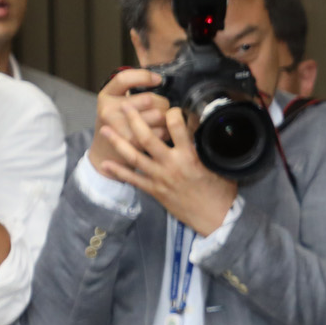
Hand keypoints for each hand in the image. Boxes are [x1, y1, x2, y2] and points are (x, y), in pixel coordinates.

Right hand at [89, 68, 169, 177]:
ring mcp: (119, 127)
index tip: (158, 80)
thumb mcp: (117, 103)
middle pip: (149, 98)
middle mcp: (108, 110)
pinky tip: (163, 132)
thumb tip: (159, 80)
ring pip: (159, 114)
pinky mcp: (132, 143)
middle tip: (162, 108)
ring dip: (167, 117)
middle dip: (162, 103)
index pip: (124, 78)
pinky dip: (167, 131)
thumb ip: (131, 90)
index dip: (144, 76)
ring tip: (163, 120)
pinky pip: (161, 131)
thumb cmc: (119, 123)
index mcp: (106, 96)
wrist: (107, 153)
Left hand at [97, 102, 238, 234]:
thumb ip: (205, 148)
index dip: (172, 113)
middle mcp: (171, 164)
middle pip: (147, 138)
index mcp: (189, 156)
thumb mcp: (218, 164)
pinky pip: (133, 179)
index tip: (170, 109)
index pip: (176, 126)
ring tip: (105, 130)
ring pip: (134, 156)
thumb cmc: (220, 192)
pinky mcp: (155, 191)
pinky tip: (106, 164)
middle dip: (134, 120)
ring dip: (118, 142)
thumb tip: (199, 132)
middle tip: (125, 106)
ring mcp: (160, 178)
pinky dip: (119, 171)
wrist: (214, 218)